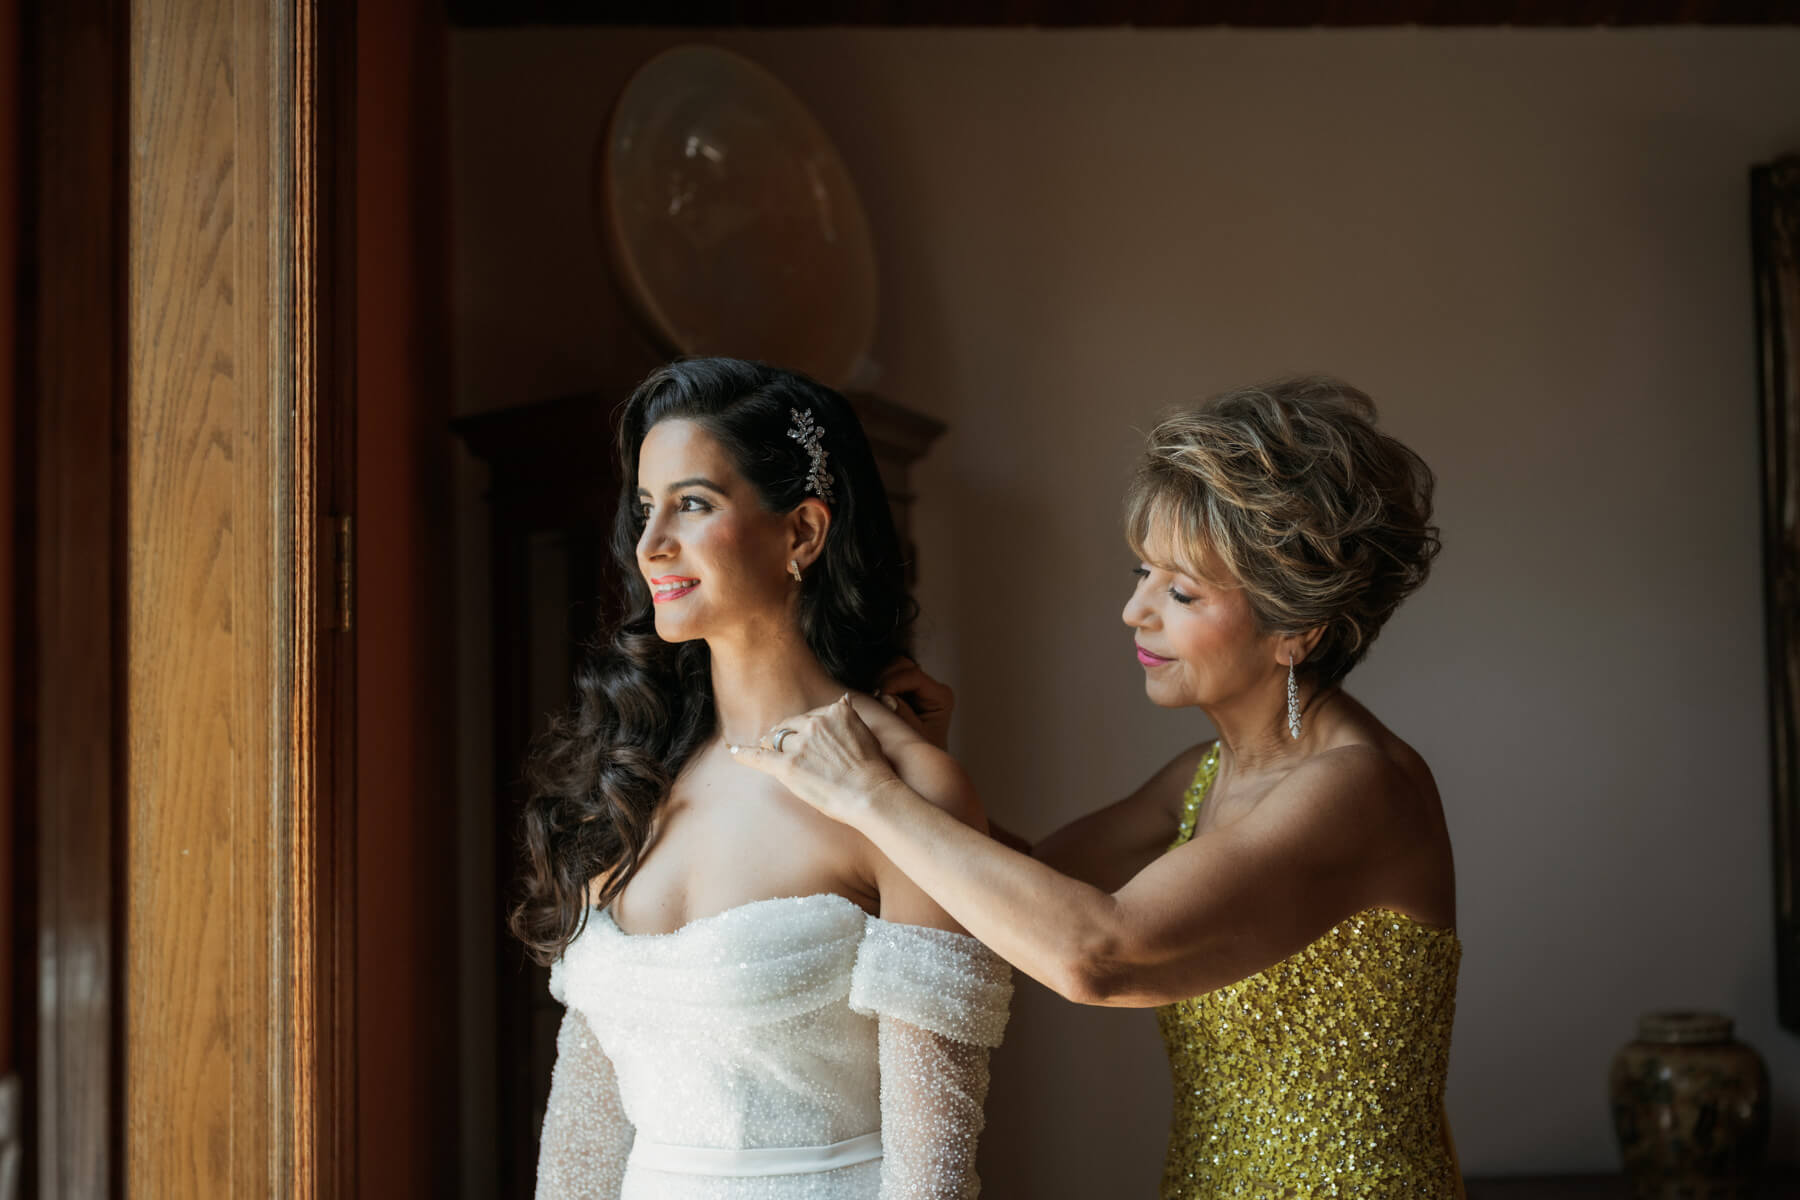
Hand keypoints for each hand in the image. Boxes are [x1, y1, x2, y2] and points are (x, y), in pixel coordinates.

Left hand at [729, 695, 900, 826]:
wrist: (872, 794)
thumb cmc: (874, 769)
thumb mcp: (866, 732)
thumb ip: (849, 716)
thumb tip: (844, 699)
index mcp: (835, 712)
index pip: (810, 716)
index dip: (803, 728)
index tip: (801, 735)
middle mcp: (816, 723)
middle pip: (791, 724)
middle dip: (785, 735)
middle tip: (782, 745)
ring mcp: (800, 744)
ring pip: (776, 739)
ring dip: (771, 744)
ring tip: (766, 749)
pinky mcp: (788, 765)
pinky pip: (759, 756)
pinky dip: (744, 754)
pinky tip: (733, 752)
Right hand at [876, 657, 954, 750]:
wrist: (924, 768)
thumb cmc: (922, 756)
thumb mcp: (914, 737)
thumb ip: (901, 715)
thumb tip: (883, 696)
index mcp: (940, 696)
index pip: (913, 675)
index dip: (893, 682)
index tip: (878, 696)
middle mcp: (931, 688)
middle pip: (903, 665)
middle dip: (884, 678)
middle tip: (872, 695)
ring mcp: (917, 688)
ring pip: (893, 667)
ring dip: (879, 679)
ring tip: (871, 698)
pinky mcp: (903, 691)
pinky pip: (886, 677)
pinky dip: (877, 684)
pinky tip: (871, 698)